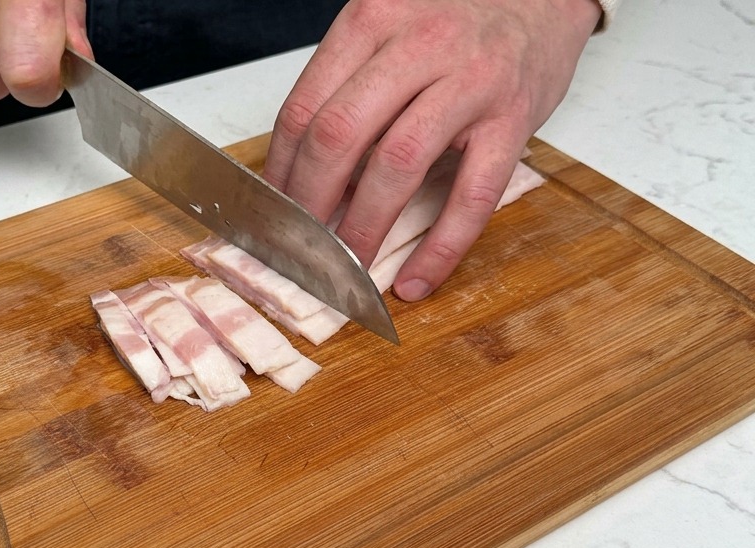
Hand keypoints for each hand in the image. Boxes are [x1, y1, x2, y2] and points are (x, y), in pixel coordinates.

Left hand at [263, 0, 600, 300]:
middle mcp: (418, 45)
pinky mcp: (513, 119)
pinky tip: (415, 280)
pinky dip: (439, 248)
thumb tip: (304, 172)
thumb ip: (349, 86)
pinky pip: (471, 196)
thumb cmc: (458, 19)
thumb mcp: (391, 29)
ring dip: (361, 228)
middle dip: (308, 206)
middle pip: (338, 136)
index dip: (281, 172)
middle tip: (299, 248)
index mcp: (373, 19)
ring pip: (396, 165)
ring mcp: (470, 81)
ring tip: (345, 270)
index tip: (274, 212)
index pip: (304, 108)